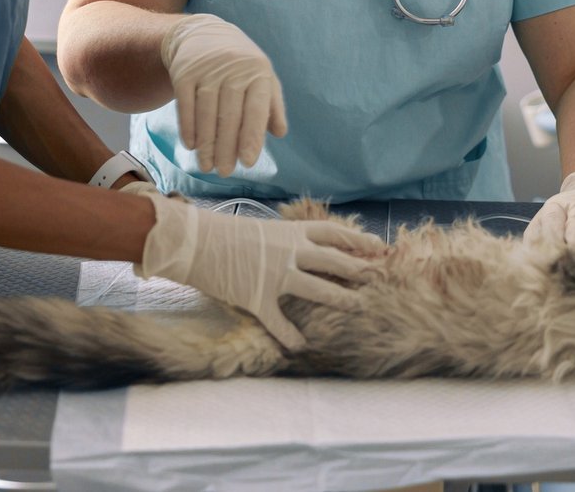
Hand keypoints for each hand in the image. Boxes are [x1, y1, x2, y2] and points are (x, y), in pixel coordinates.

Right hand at [138, 196, 385, 348]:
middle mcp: (289, 251)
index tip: (380, 247)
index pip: (333, 233)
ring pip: (317, 289)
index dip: (358, 240)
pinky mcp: (258, 296)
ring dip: (339, 299)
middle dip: (358, 269)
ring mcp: (275, 274)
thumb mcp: (264, 230)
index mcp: (290, 232)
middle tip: (377, 277)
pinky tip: (301, 345)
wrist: (194, 241)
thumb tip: (305, 250)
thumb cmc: (225, 233)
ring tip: (357, 306)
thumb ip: (286, 241)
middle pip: (334, 260)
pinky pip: (279, 321)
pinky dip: (290, 335)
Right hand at [159, 14, 286, 175]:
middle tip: (225, 172)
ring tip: (207, 166)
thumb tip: (280, 133)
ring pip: (206, 114)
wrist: (202, 33)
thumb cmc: (239, 65)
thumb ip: (272, 105)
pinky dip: (188, 127)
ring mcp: (206, 71)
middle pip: (229, 116)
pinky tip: (191, 146)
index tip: (248, 162)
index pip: (255, 110)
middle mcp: (233, 71)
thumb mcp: (262, 77)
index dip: (251, 138)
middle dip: (226, 148)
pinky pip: (185, 105)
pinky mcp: (184, 72)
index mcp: (257, 73)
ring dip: (206, 144)